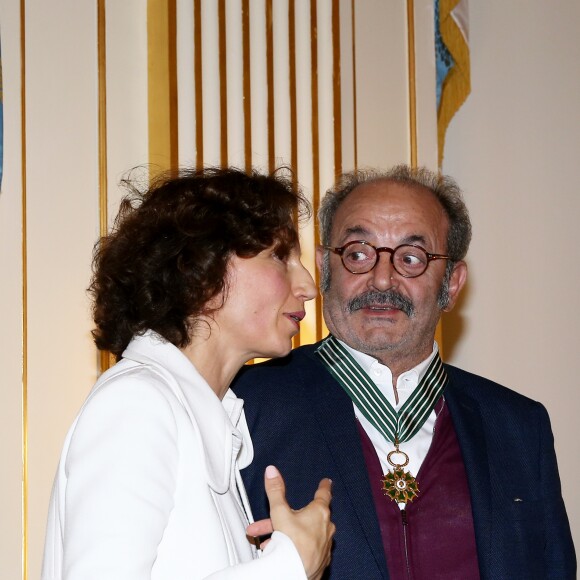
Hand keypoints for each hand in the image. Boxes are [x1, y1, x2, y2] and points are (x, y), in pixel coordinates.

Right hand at [261, 465, 334, 579]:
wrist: (295, 574)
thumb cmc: (292, 544)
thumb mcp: (279, 512)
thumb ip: (275, 491)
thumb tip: (272, 471)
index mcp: (319, 513)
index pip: (323, 495)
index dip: (324, 487)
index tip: (326, 482)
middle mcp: (325, 528)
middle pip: (304, 518)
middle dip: (284, 520)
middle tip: (268, 524)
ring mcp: (324, 546)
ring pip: (302, 535)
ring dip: (285, 536)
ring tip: (266, 544)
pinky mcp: (320, 561)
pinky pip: (305, 550)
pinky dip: (293, 549)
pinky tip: (279, 554)